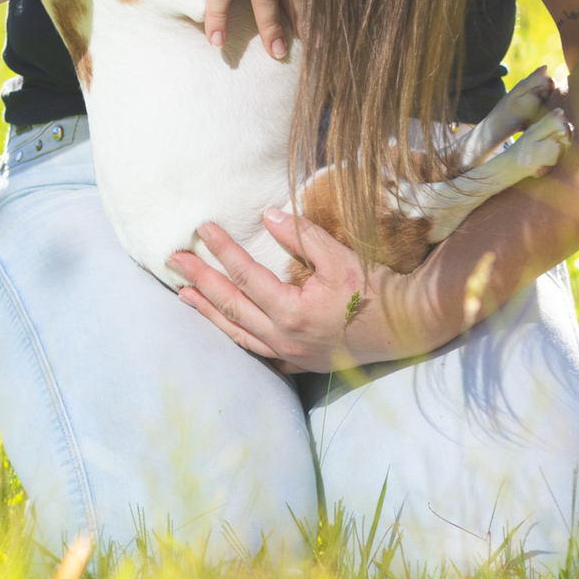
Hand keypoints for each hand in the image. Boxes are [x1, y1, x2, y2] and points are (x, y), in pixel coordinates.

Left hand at [168, 209, 386, 373]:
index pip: (245, 275)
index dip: (221, 250)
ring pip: (236, 333)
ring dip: (207, 312)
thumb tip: (268, 216)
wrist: (405, 327)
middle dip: (199, 280)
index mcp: (291, 310)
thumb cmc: (376, 289)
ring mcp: (288, 354)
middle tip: (173, 260)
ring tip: (183, 293)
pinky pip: (255, 352)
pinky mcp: (298, 362)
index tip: (202, 228)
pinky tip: (221, 328)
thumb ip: (302, 238)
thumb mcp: (341, 257)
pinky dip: (233, 338)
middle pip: (230, 306)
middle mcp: (283, 338)